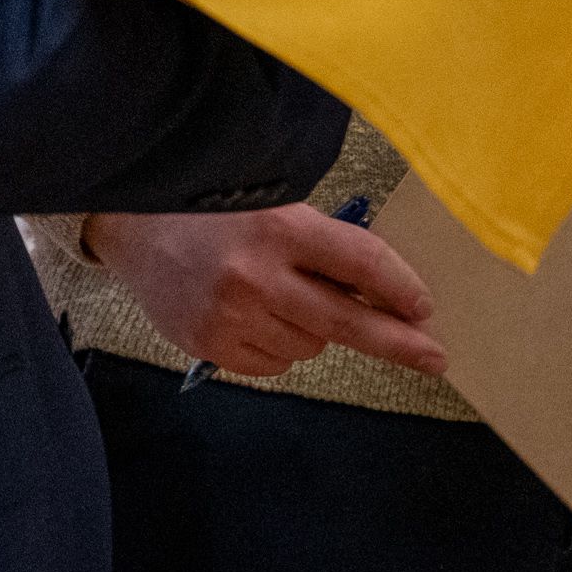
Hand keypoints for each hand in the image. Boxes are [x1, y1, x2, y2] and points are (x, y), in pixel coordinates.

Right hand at [88, 207, 446, 380]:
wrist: (137, 230)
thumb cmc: (218, 211)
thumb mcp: (276, 207)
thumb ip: (324, 245)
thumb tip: (382, 291)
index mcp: (282, 227)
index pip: (360, 261)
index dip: (399, 287)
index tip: (425, 308)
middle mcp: (258, 276)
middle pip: (346, 320)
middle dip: (397, 341)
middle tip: (435, 357)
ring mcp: (232, 317)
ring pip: (312, 347)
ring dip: (319, 331)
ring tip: (288, 296)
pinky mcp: (211, 347)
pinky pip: (275, 365)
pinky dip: (283, 347)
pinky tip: (262, 317)